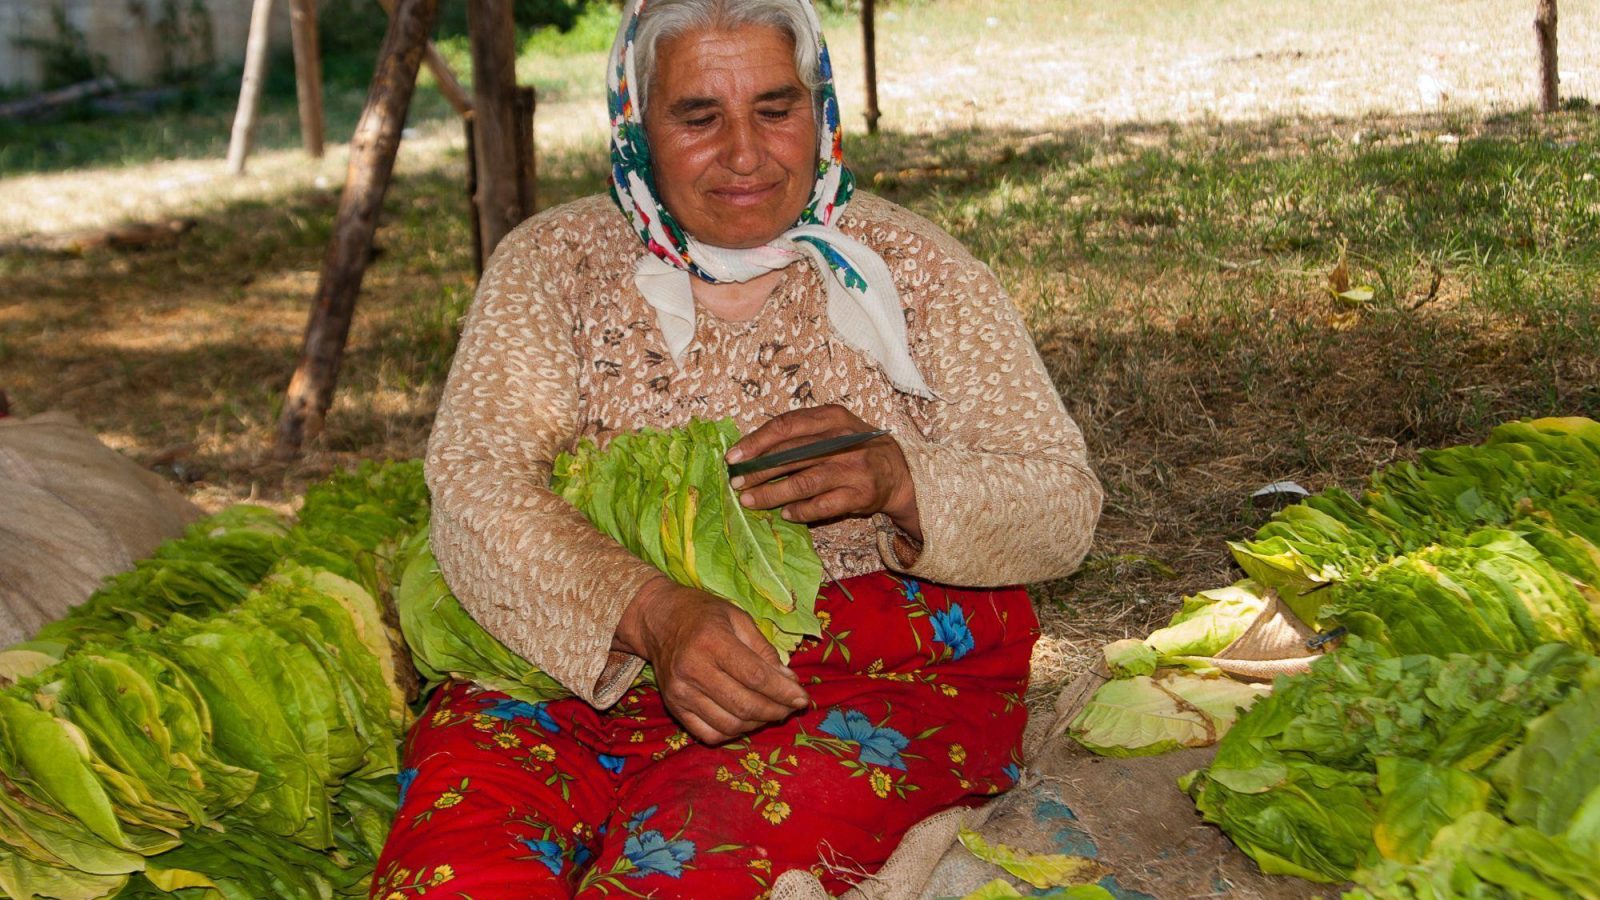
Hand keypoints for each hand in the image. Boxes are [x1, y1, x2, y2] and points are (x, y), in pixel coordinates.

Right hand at [615, 578, 808, 743]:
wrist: (659, 620)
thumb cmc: (703, 614)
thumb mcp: (739, 618)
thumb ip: (764, 651)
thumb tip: (790, 682)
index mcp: (711, 641)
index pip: (755, 676)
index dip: (783, 692)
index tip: (802, 698)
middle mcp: (692, 670)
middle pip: (744, 704)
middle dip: (776, 710)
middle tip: (791, 707)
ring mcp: (680, 692)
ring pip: (730, 724)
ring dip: (758, 723)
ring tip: (772, 712)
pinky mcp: (674, 707)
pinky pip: (709, 734)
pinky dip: (734, 732)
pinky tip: (746, 719)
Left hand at [727, 405, 921, 541]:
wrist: (898, 471)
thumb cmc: (854, 447)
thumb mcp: (833, 428)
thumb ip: (800, 434)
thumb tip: (753, 451)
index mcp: (832, 417)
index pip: (786, 426)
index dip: (756, 442)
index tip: (734, 457)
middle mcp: (843, 440)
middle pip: (791, 456)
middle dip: (758, 471)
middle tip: (737, 484)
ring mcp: (853, 468)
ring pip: (803, 482)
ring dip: (772, 494)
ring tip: (751, 501)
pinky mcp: (860, 495)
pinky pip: (823, 505)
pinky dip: (801, 511)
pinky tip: (785, 514)